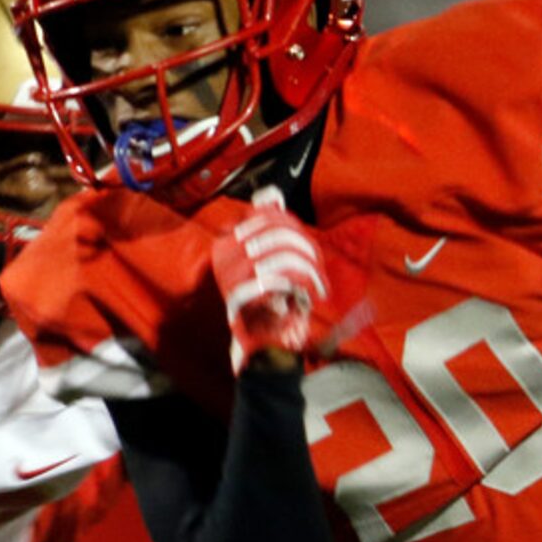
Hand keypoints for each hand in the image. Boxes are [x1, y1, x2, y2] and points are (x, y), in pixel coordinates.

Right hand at [210, 195, 332, 373]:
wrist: (265, 346)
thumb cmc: (271, 303)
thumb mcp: (270, 260)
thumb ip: (269, 227)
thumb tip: (271, 195)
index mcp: (228, 242)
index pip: (266, 216)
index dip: (295, 228)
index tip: (308, 250)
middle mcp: (224, 255)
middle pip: (277, 232)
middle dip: (306, 252)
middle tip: (317, 273)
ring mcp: (228, 275)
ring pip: (280, 254)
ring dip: (306, 271)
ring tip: (315, 287)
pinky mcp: (238, 296)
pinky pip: (275, 278)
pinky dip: (295, 287)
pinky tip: (302, 297)